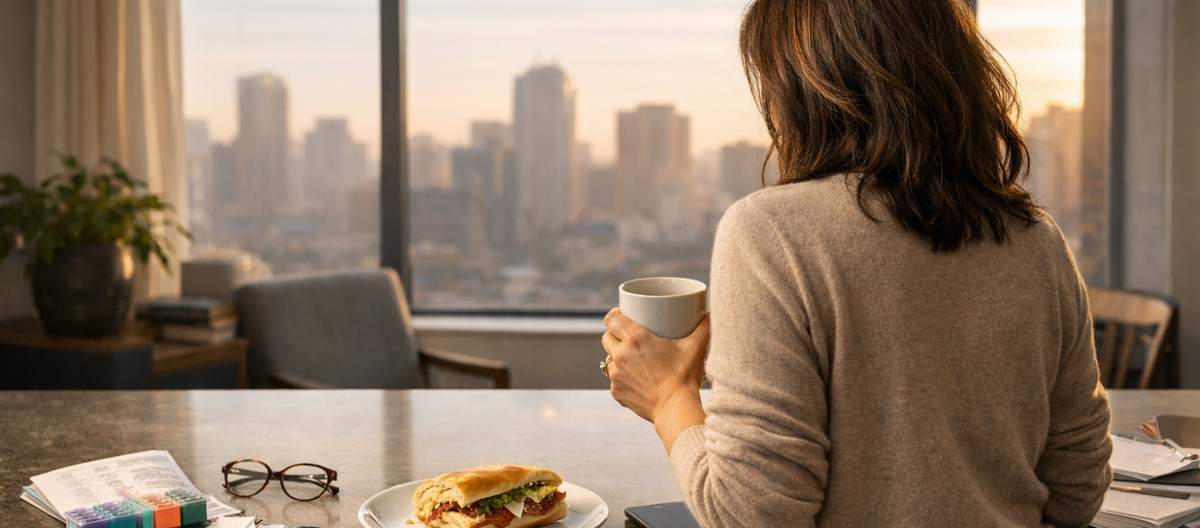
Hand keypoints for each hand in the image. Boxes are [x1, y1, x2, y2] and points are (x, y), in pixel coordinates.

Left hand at [601, 308, 709, 423]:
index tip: (622, 315)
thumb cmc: (684, 377)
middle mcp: (621, 356)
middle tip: (630, 337)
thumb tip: (710, 314)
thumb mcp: (695, 347)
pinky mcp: (616, 392)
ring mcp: (616, 375)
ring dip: (618, 357)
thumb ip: (703, 327)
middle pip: (607, 337)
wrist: (675, 408)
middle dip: (615, 335)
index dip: (615, 315)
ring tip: (633, 359)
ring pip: (609, 359)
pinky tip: (636, 379)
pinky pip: (615, 379)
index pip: (611, 319)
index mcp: (635, 339)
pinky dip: (623, 378)